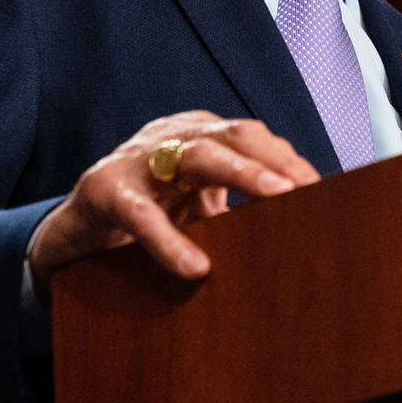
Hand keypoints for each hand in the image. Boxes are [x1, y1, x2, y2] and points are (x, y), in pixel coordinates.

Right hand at [27, 111, 318, 289]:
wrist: (73, 232)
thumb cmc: (147, 216)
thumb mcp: (195, 209)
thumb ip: (236, 211)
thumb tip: (300, 233)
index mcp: (201, 137)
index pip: (255, 137)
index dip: (290, 160)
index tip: (327, 188)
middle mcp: (172, 136)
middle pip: (235, 135)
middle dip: (277, 158)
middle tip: (311, 187)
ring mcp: (137, 158)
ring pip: (195, 155)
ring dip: (242, 174)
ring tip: (278, 199)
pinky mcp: (103, 189)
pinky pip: (141, 214)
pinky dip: (170, 241)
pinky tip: (196, 267)